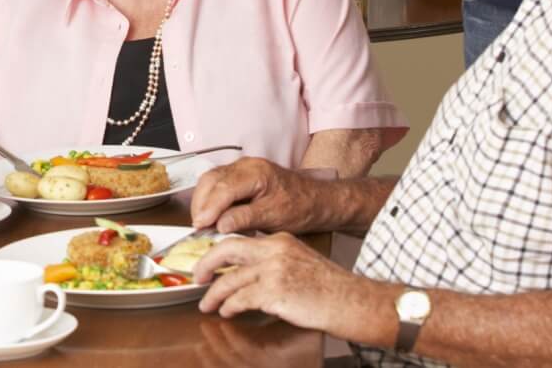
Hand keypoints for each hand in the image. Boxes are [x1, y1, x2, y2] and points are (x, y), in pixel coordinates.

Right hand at [189, 157, 326, 233]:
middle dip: (201, 204)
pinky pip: (217, 182)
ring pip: (211, 180)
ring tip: (202, 223)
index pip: (224, 188)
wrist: (316, 200)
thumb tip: (220, 224)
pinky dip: (210, 198)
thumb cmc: (300, 206)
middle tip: (198, 227)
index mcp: (257, 173)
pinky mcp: (239, 175)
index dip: (209, 207)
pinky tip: (211, 215)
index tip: (200, 225)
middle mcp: (246, 165)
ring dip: (202, 201)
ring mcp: (241, 168)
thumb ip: (245, 218)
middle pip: (212, 180)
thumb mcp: (274, 217)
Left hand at [196, 233, 379, 337]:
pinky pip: (240, 299)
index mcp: (280, 240)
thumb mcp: (300, 261)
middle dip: (206, 264)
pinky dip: (229, 307)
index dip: (219, 251)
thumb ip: (275, 260)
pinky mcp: (274, 292)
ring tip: (208, 304)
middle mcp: (274, 250)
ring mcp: (273, 270)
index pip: (240, 239)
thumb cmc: (332, 288)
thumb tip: (246, 272)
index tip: (209, 261)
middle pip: (226, 249)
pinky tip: (228, 312)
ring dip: (214, 294)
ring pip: (229, 279)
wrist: (353, 301)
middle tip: (198, 277)